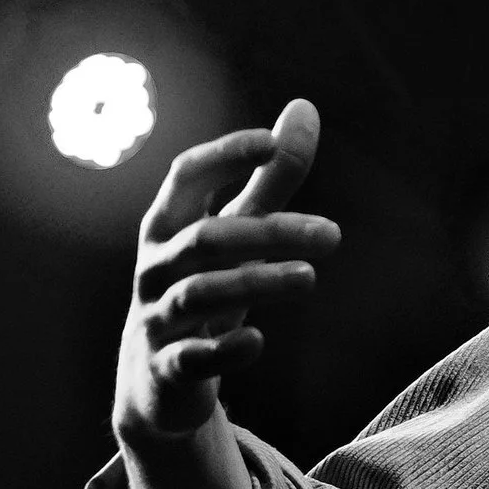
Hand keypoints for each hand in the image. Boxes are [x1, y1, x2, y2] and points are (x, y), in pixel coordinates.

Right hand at [113, 100, 337, 446]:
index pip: (186, 176)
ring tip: (310, 278)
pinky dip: (223, 350)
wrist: (157, 381)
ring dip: (256, 282)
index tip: (270, 143)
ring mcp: (157, 318)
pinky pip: (190, 357)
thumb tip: (304, 107)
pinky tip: (257, 342)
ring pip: (200, 292)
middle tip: (333, 235)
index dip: (224, 156)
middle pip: (207, 238)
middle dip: (269, 233)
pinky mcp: (169, 369)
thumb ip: (271, 177)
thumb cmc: (202, 283)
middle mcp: (155, 266)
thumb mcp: (234, 231)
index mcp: (168, 223)